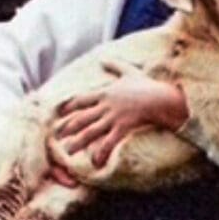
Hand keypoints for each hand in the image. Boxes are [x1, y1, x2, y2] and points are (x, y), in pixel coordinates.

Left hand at [52, 61, 187, 167]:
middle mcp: (105, 106)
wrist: (160, 97)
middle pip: (81, 118)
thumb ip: (115, 65)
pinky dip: (101, 153)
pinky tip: (95, 162)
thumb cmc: (146, 85)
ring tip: (69, 151)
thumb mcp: (129, 72)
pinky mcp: (122, 127)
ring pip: (90, 131)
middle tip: (58, 136)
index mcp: (104, 93)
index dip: (69, 106)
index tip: (59, 113)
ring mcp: (113, 117)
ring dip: (78, 142)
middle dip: (68, 128)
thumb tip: (104, 57)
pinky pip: (108, 142)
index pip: (81, 100)